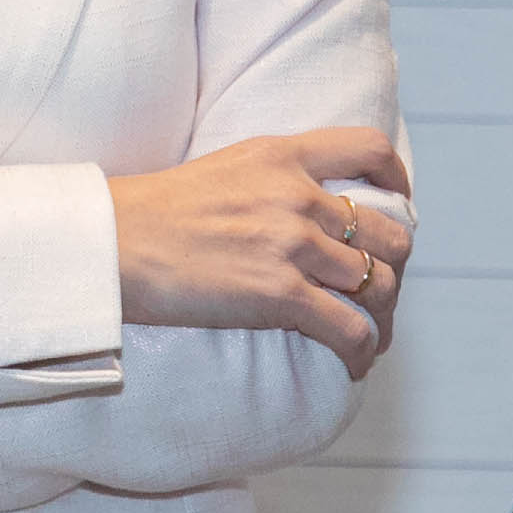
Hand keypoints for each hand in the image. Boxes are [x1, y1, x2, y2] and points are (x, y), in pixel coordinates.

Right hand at [108, 128, 412, 379]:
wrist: (112, 244)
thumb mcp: (222, 169)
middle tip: (379, 290)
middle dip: (393, 266)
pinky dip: (361, 350)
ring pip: (378, 283)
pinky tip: (353, 363)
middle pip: (387, 231)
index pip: (370, 149)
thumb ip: (271, 178)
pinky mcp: (281, 296)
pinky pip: (350, 328)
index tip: (400, 202)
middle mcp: (297, 196)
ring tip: (372, 334)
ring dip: (382, 315)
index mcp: (282, 155)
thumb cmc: (152, 213)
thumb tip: (302, 207)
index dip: (398, 179)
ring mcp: (292, 245)